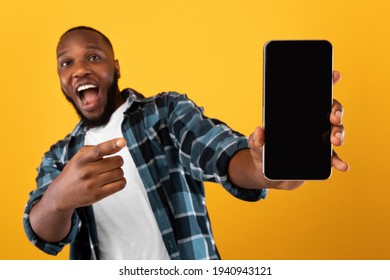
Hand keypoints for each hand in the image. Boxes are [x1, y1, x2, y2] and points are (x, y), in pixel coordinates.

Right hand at [49, 138, 126, 210]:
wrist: (62, 194)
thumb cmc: (76, 170)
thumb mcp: (81, 156)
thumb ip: (99, 148)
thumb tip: (121, 143)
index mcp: (82, 158)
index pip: (99, 150)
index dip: (112, 145)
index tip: (122, 141)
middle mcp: (87, 171)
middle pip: (117, 161)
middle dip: (117, 161)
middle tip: (110, 164)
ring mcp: (92, 184)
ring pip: (120, 173)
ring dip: (118, 171)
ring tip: (109, 173)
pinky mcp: (98, 195)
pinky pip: (120, 185)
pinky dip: (121, 181)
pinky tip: (114, 180)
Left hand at [247, 70, 348, 189]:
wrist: (269, 175)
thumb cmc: (263, 154)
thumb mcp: (257, 146)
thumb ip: (257, 139)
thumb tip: (259, 130)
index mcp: (296, 115)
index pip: (313, 95)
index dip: (325, 83)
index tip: (334, 74)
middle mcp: (311, 124)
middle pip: (330, 111)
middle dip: (336, 111)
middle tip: (334, 117)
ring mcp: (318, 140)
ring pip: (335, 131)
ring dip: (339, 133)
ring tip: (335, 140)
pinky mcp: (321, 157)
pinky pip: (333, 157)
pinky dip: (338, 161)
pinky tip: (342, 165)